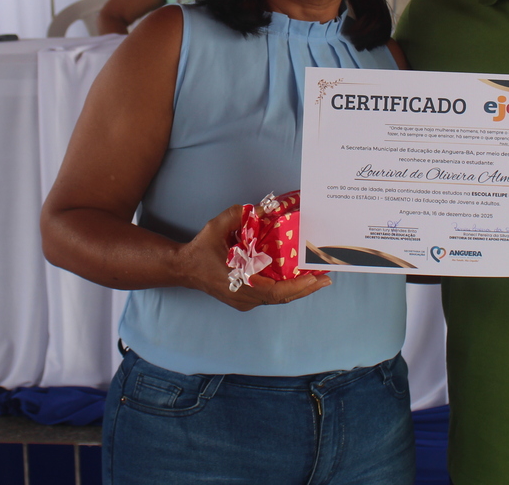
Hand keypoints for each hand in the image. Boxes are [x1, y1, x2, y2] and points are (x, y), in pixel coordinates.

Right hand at [177, 204, 331, 311]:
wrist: (183, 267)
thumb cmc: (201, 248)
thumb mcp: (217, 226)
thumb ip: (239, 214)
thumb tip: (265, 208)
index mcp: (242, 284)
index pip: (277, 292)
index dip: (299, 286)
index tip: (315, 279)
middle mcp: (246, 297)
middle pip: (282, 297)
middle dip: (305, 288)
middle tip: (326, 279)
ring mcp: (244, 301)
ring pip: (277, 298)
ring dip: (296, 288)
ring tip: (317, 279)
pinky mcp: (243, 299)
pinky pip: (269, 295)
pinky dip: (284, 288)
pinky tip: (296, 278)